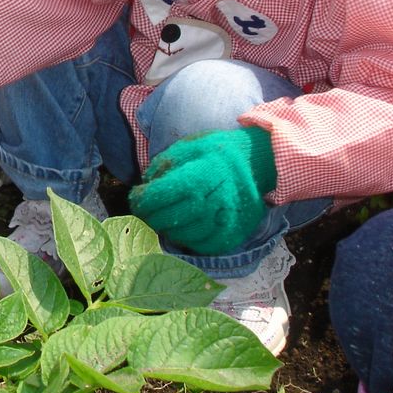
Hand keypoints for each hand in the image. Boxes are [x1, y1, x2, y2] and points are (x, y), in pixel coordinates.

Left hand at [128, 126, 275, 255]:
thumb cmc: (216, 151)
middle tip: (145, 212)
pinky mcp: (233, 234)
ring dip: (167, 230)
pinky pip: (203, 246)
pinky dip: (188, 240)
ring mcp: (225, 220)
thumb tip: (146, 186)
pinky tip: (182, 229)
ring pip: (184, 235)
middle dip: (150, 217)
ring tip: (162, 220)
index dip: (141, 200)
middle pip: (169, 218)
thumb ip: (163, 164)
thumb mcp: (187, 146)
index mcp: (199, 176)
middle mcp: (213, 201)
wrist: (256, 162)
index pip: (159, 196)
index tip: (136, 198)